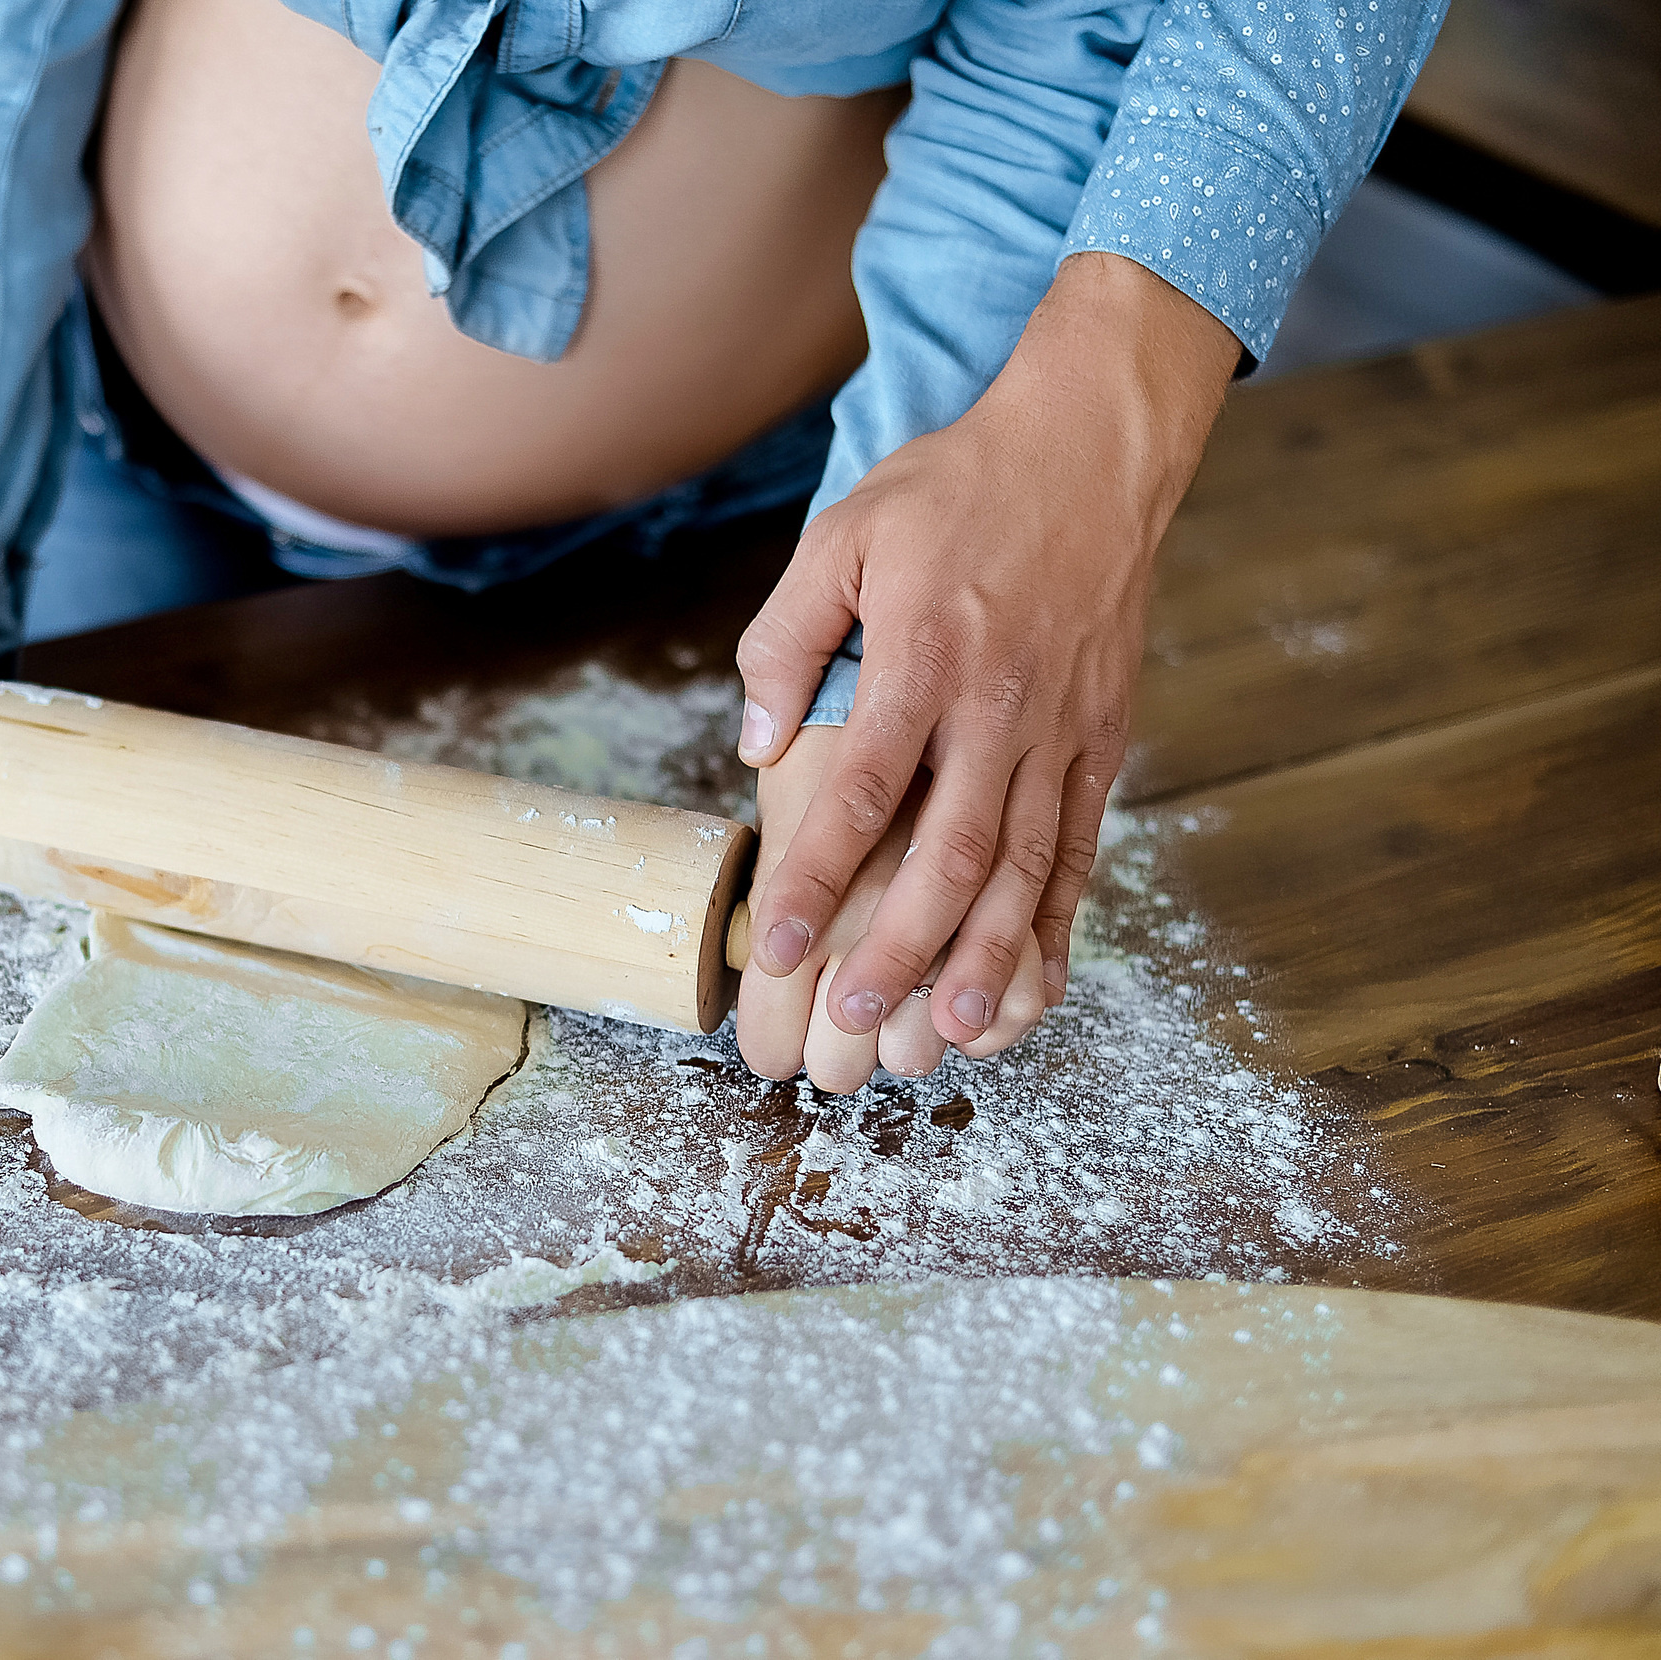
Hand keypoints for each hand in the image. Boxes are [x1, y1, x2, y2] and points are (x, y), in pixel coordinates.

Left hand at [733, 252, 1239, 1077]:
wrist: (1091, 450)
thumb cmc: (954, 490)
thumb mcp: (844, 533)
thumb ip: (786, 639)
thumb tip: (756, 744)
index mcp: (926, 658)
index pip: (864, 791)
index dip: (820, 878)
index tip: (779, 945)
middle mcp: (1002, 707)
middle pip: (951, 853)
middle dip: (901, 945)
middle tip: (855, 1017)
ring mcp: (1063, 731)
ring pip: (1025, 867)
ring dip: (985, 955)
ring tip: (946, 1027)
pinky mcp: (1103, 740)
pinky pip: (1080, 848)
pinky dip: (1058, 922)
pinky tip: (1032, 980)